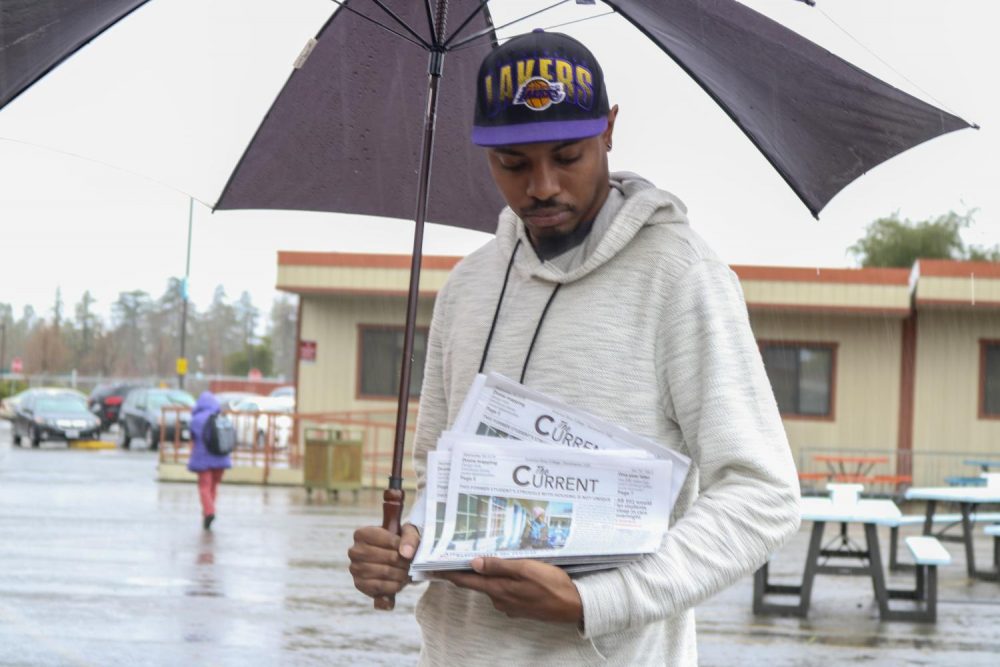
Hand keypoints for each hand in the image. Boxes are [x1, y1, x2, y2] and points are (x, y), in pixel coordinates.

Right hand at [348, 524, 420, 602]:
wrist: (391, 559)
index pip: (388, 540)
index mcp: (362, 534)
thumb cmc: (398, 543)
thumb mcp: (407, 533)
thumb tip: (406, 553)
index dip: (403, 547)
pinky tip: (400, 581)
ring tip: (408, 572)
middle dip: (404, 562)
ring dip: (401, 574)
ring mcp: (355, 568)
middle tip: (412, 564)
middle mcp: (355, 551)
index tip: (410, 550)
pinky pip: (381, 587)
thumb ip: (409, 538)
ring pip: (385, 572)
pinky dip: (395, 585)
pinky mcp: (359, 584)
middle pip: (389, 557)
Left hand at [436, 557, 582, 623]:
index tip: (434, 567)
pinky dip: (504, 579)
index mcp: (498, 589)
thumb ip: (500, 566)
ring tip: (490, 555)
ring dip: (490, 573)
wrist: (574, 605)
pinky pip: (506, 589)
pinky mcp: (520, 605)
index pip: (467, 581)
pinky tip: (512, 570)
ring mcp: (510, 605)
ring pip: (494, 585)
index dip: (449, 574)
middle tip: (462, 551)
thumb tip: (474, 563)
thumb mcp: (526, 569)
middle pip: (479, 582)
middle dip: (470, 569)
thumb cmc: (551, 584)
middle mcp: (500, 600)